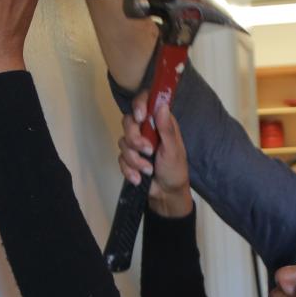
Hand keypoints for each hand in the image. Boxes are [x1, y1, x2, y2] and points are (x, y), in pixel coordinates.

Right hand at [119, 92, 190, 217]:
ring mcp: (136, 143)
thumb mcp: (173, 150)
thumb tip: (162, 105)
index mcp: (160, 123)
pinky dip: (129, 170)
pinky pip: (120, 158)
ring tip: (148, 170)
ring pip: (123, 142)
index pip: (146, 102)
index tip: (140, 117)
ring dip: (134, 159)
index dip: (139, 104)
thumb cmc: (175, 170)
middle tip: (147, 151)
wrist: (166, 194)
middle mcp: (147, 129)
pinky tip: (139, 178)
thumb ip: (166, 129)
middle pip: (128, 121)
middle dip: (134, 139)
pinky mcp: (129, 157)